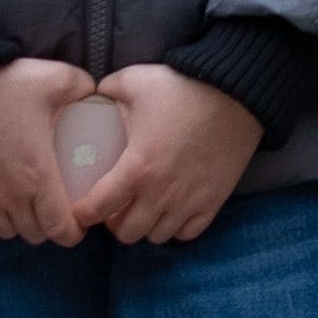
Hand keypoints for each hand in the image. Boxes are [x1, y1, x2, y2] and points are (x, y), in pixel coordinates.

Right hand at [0, 54, 103, 246]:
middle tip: (54, 205)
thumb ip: (83, 88)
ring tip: (26, 202)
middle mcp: (10, 196)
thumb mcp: (54, 78)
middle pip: (35, 234)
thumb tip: (98, 97)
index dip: (74, 231)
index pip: (61, 229)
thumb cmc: (3, 84)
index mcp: (38, 175)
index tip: (78, 220)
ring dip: (19, 222)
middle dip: (49, 226)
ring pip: (7, 231)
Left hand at [77, 64, 266, 246]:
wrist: (236, 94)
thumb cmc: (183, 88)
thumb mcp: (135, 80)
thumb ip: (106, 89)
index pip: (98, 208)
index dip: (83, 213)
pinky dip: (176, 227)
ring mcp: (189, 202)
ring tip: (144, 207)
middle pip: (127, 233)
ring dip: (146, 225)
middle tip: (115, 206)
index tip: (81, 209)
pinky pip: (187, 234)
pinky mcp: (213, 203)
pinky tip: (172, 210)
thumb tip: (91, 96)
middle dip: (115, 223)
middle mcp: (161, 194)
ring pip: (156, 236)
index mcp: (136, 168)